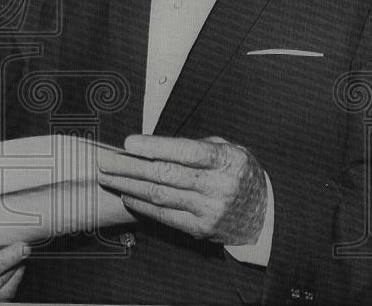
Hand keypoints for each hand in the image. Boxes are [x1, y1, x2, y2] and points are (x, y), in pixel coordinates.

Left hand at [98, 135, 265, 244]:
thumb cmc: (240, 174)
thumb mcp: (228, 150)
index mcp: (227, 160)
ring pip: (160, 195)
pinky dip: (142, 205)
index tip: (129, 143)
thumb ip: (195, 146)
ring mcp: (210, 210)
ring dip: (128, 185)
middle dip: (129, 167)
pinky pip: (165, 216)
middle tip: (105, 161)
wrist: (266, 214)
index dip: (154, 147)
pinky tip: (127, 195)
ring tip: (108, 177)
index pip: (186, 151)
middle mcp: (219, 186)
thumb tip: (153, 145)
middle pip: (165, 174)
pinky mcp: (201, 229)